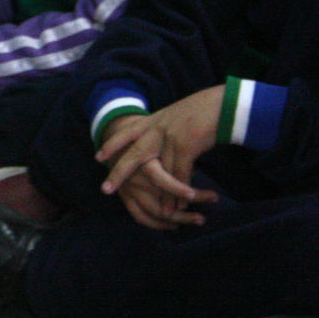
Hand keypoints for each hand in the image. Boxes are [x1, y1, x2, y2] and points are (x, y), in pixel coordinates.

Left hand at [96, 87, 222, 230]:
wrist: (220, 104)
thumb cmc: (200, 110)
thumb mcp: (173, 115)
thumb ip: (160, 128)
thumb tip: (154, 138)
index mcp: (153, 121)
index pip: (126, 132)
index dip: (112, 145)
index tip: (97, 157)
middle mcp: (157, 129)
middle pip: (134, 154)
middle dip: (119, 173)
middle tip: (105, 189)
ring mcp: (170, 138)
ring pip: (160, 172)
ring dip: (161, 196)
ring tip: (158, 213)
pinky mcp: (186, 146)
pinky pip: (180, 174)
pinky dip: (180, 193)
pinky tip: (180, 206)